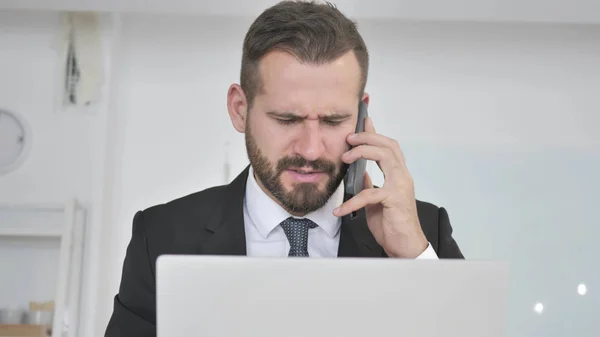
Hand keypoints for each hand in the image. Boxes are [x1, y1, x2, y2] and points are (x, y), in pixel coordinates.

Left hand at [333, 117, 427, 257]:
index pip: (389, 147)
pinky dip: (351, 201)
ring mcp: (400, 186)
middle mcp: (402, 177)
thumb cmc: (392, 224)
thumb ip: (370, 184)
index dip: (376, 134)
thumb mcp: (376, 200)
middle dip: (367, 138)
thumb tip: (360, 172)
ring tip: (344, 159)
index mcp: (398, 175)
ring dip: (362, 153)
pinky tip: (339, 210)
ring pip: (384, 157)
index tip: (364, 121)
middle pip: (388, 146)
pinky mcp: (394, 200)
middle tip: (349, 139)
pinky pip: (369, 193)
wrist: (405, 246)